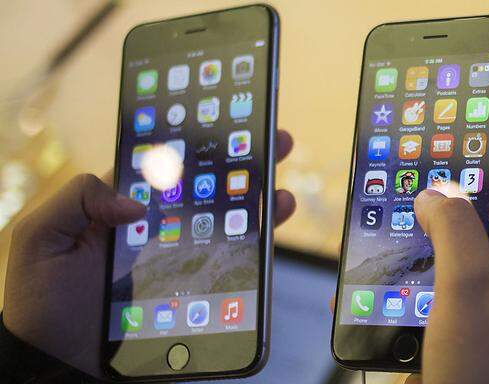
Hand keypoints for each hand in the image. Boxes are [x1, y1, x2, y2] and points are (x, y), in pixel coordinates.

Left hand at [3, 130, 295, 378]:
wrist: (60, 364)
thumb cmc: (42, 302)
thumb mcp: (39, 237)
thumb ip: (78, 198)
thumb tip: (136, 202)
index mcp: (122, 208)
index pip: (166, 168)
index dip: (196, 142)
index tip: (225, 123)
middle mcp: (156, 228)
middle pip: (206, 188)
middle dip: (241, 162)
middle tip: (274, 141)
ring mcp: (177, 257)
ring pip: (225, 222)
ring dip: (257, 201)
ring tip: (279, 190)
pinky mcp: (192, 287)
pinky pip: (228, 261)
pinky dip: (254, 244)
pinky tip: (270, 229)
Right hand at [405, 150, 488, 383]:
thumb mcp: (467, 286)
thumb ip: (454, 227)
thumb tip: (438, 192)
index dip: (487, 150)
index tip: (448, 140)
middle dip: (449, 200)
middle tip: (409, 193)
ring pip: (473, 248)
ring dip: (435, 240)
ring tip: (396, 237)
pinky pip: (464, 284)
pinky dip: (434, 276)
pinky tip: (401, 285)